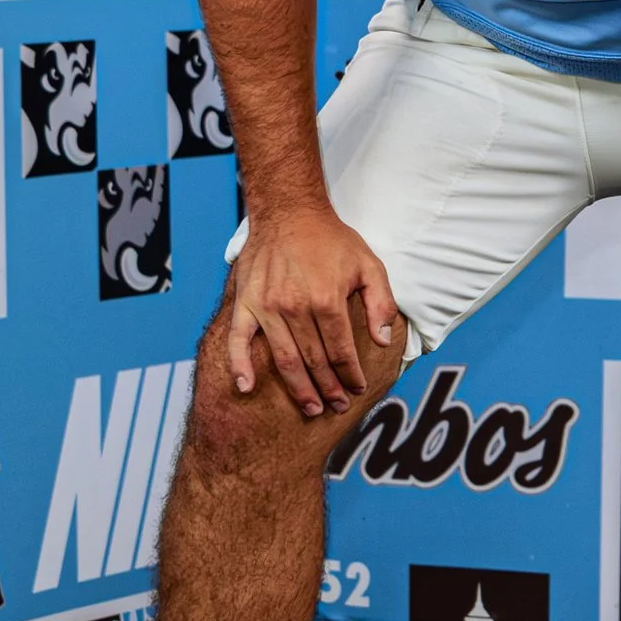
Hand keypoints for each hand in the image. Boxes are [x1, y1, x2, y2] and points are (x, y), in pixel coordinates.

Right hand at [225, 203, 400, 420]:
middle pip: (315, 361)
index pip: (341, 351)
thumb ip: (381, 302)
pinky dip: (239, 366)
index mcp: (327, 300)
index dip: (351, 375)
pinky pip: (238, 340)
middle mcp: (296, 307)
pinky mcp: (246, 303)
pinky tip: (245, 387)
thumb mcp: (369, 264)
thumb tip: (383, 341)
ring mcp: (267, 307)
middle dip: (329, 388)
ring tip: (311, 408)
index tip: (357, 389)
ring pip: (284, 359)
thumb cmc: (331, 239)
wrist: (289, 212)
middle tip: (337, 406)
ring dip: (298, 388)